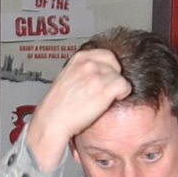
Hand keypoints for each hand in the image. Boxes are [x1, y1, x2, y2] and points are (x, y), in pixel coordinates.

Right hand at [21, 47, 130, 170]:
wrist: (52, 122)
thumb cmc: (56, 107)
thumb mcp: (66, 77)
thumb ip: (82, 70)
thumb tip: (97, 70)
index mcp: (78, 58)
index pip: (106, 54)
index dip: (108, 68)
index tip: (103, 79)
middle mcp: (88, 64)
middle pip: (115, 65)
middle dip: (113, 77)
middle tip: (102, 91)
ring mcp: (97, 75)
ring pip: (120, 77)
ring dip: (115, 88)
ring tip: (102, 99)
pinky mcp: (105, 89)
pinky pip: (125, 86)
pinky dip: (122, 95)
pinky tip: (110, 102)